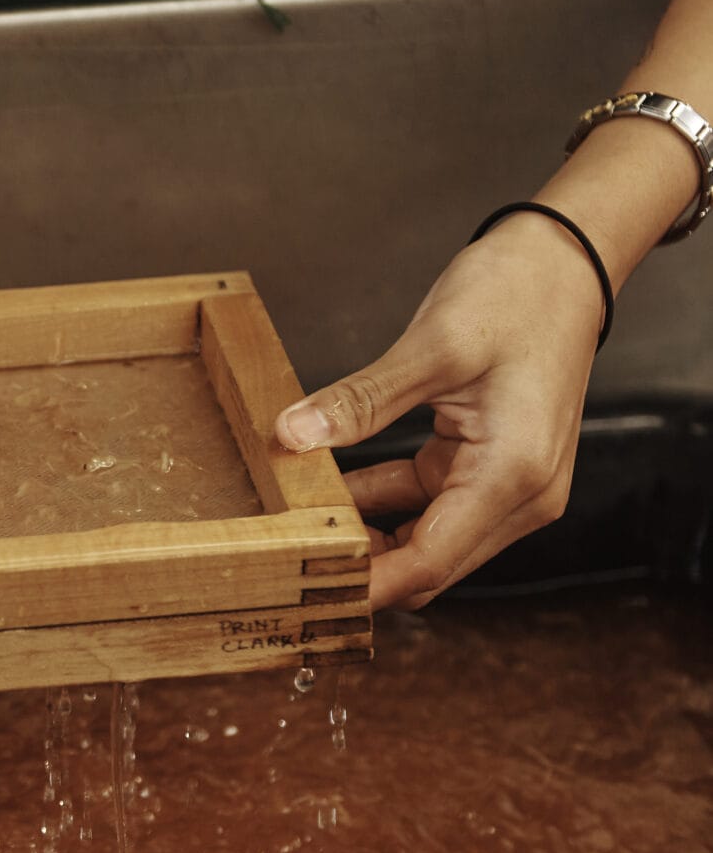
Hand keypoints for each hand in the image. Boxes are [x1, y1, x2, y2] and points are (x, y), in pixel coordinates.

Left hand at [271, 215, 604, 610]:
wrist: (565, 262)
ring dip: (369, 532)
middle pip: (430, 563)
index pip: (430, 561)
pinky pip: (428, 504)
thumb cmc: (519, 295)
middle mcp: (521, 496)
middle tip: (288, 551)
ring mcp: (508, 486)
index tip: (308, 590)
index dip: (368, 585)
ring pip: (426, 538)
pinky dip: (383, 501)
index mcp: (513, 475)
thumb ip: (360, 401)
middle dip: (364, 564)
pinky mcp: (488, 468)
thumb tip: (293, 436)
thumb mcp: (431, 347)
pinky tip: (330, 485)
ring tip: (299, 517)